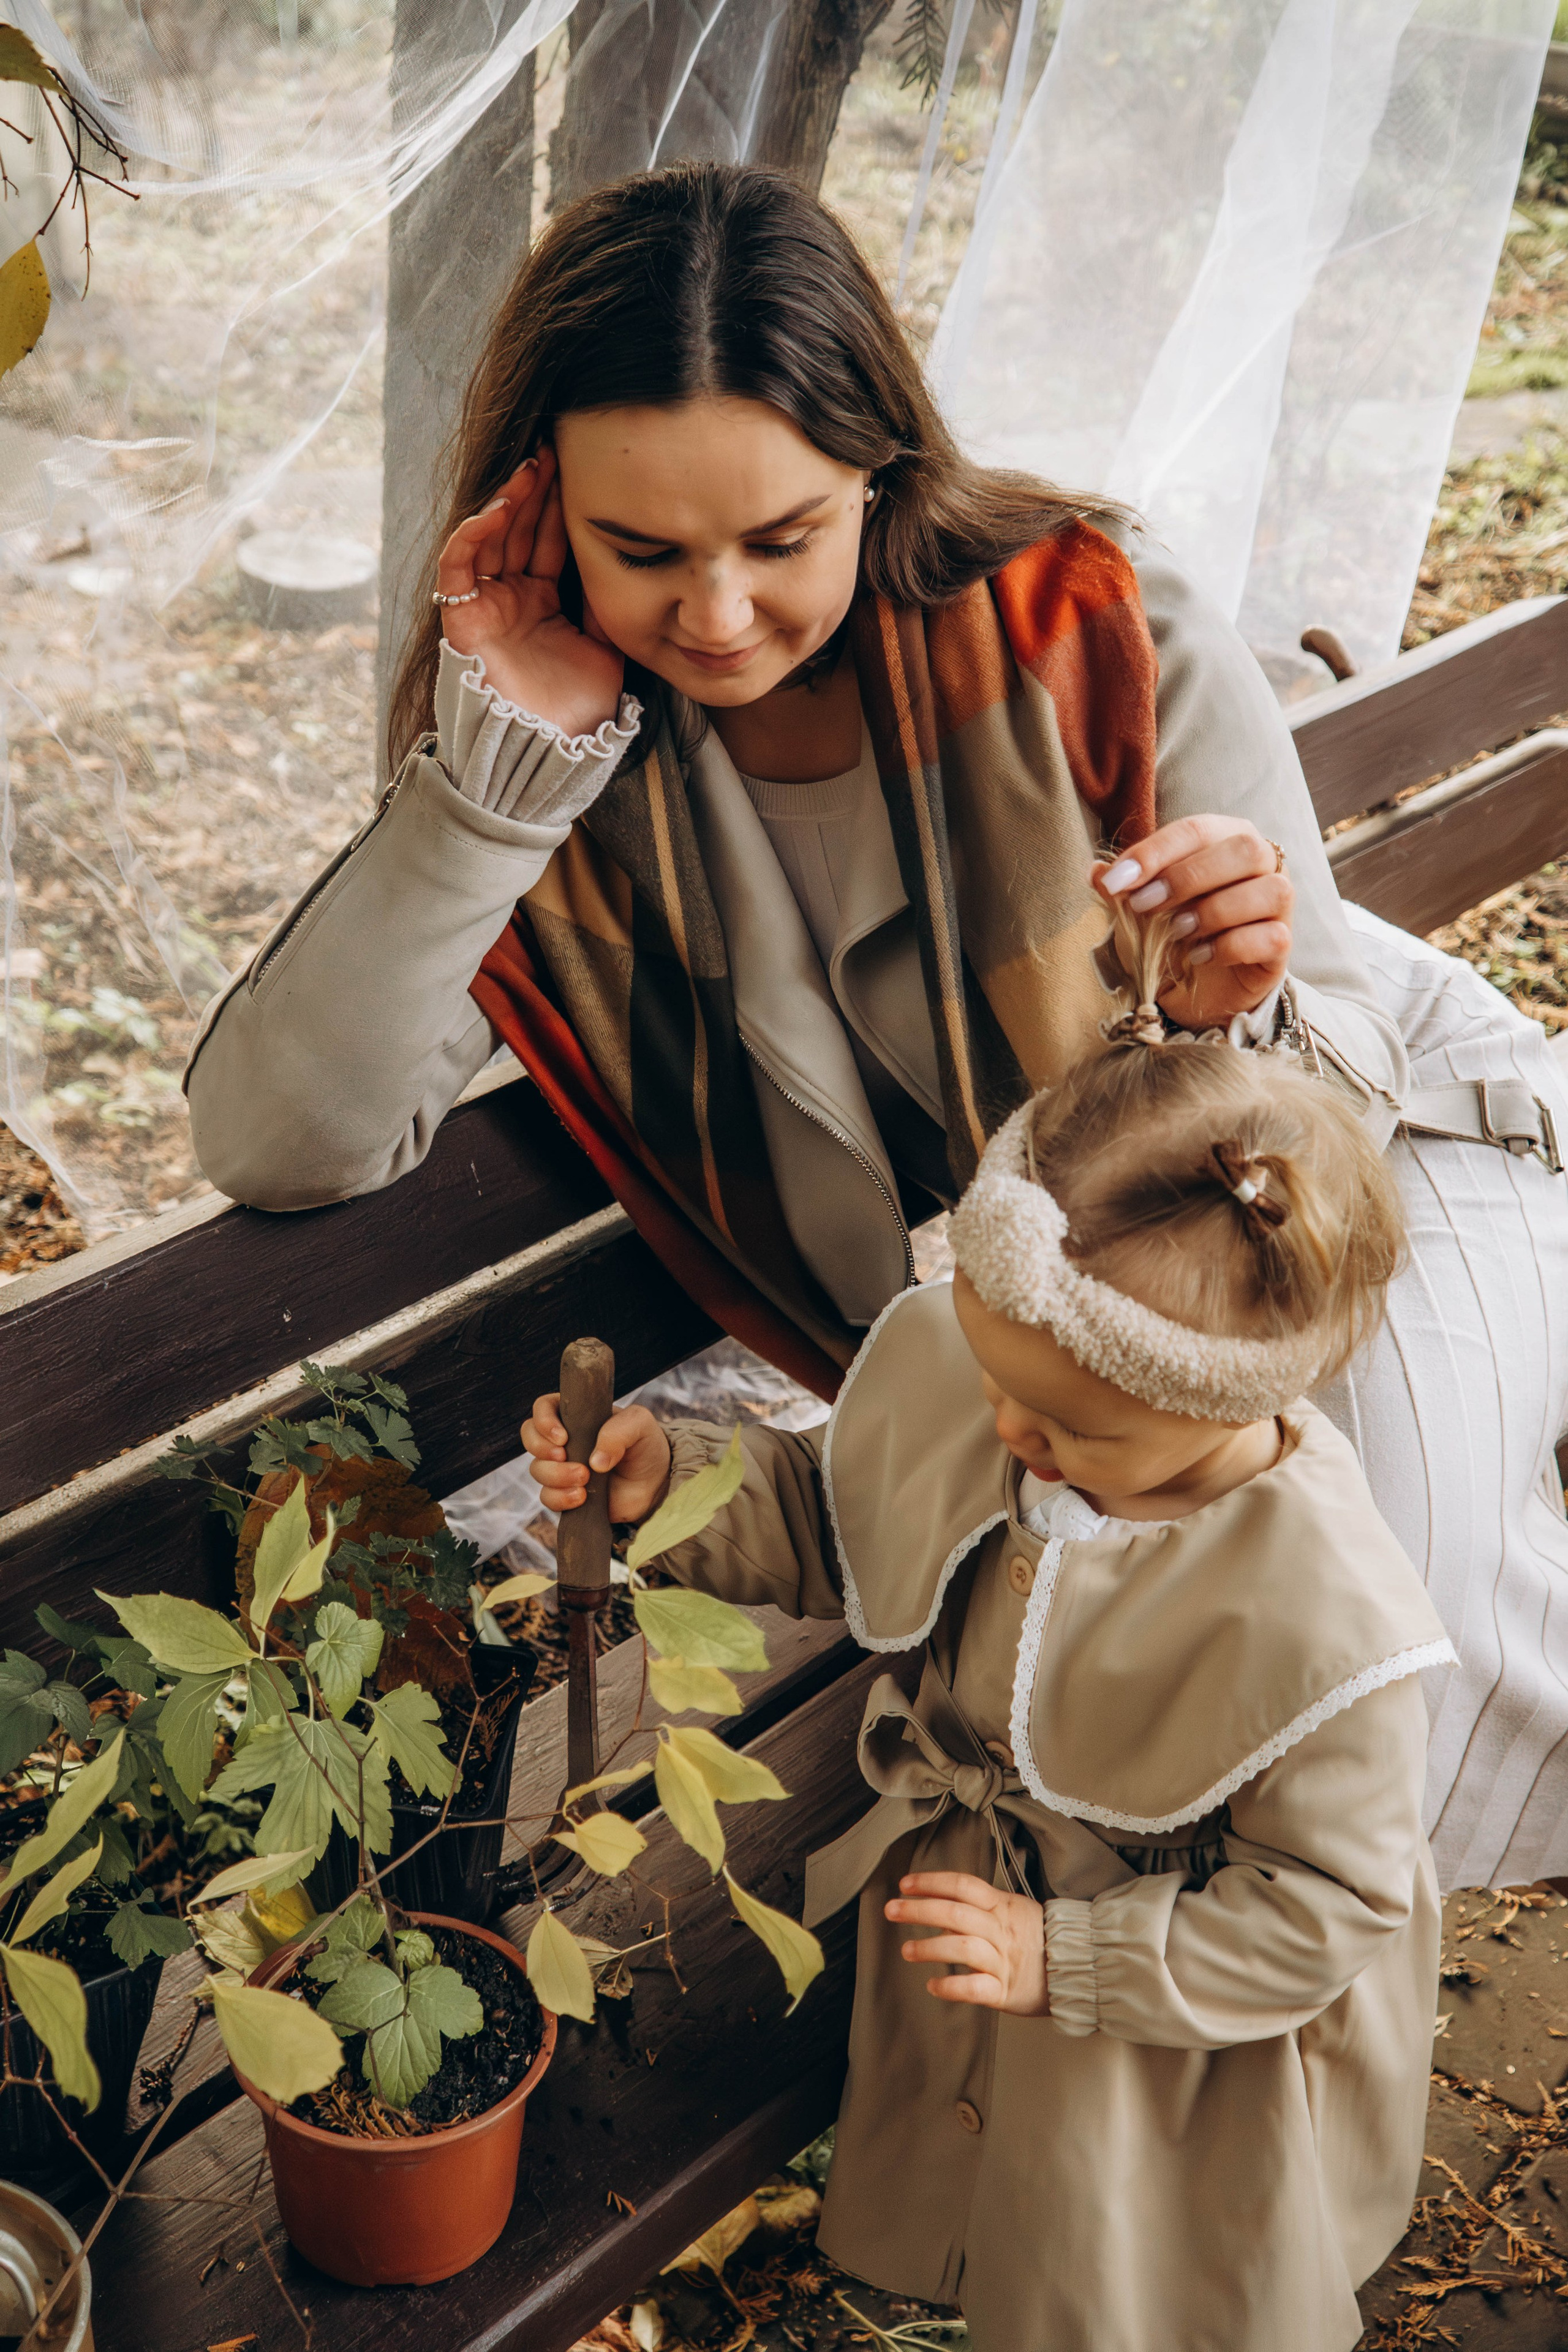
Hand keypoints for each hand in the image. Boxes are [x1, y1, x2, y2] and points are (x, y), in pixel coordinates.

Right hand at [436, 448, 624, 737]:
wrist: (548, 753)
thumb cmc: (577, 713)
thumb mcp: (606, 647)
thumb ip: (607, 603)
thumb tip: (625, 560)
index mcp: (543, 604)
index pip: (550, 542)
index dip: (563, 506)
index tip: (584, 469)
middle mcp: (512, 599)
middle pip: (521, 531)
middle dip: (538, 489)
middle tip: (559, 447)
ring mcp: (485, 606)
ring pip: (491, 537)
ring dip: (510, 500)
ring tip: (534, 465)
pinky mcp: (461, 617)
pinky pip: (460, 563)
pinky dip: (476, 532)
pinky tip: (502, 505)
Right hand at [521, 1396, 671, 1526]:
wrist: (655, 1484)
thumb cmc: (646, 1446)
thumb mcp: (641, 1425)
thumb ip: (619, 1431)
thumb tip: (594, 1461)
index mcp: (577, 1416)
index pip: (543, 1407)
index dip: (543, 1421)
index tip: (563, 1437)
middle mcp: (564, 1440)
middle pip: (530, 1437)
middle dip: (542, 1448)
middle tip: (565, 1455)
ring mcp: (562, 1468)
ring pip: (537, 1469)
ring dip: (557, 1476)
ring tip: (585, 1479)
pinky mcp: (566, 1493)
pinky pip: (547, 1497)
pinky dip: (560, 1498)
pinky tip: (582, 1497)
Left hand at [886, 1871, 1048, 2015]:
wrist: (1078, 1969)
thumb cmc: (1039, 1939)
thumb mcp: (1014, 1912)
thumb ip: (981, 1908)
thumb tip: (940, 1909)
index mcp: (1003, 1905)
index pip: (963, 1885)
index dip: (932, 1882)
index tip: (905, 1884)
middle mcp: (1001, 1930)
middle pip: (955, 1913)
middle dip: (919, 1910)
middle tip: (891, 1910)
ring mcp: (1003, 1960)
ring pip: (962, 1947)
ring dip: (929, 1947)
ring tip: (907, 1950)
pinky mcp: (1006, 1991)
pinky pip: (975, 1988)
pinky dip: (952, 1986)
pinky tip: (933, 1985)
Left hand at [1094, 816, 1292, 1027]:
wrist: (1194, 989)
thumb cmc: (1168, 935)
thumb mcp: (1137, 913)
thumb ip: (1122, 890)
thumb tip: (1096, 871)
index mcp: (1223, 839)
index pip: (1195, 830)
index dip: (1154, 852)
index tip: (1116, 881)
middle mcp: (1260, 863)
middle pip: (1244, 848)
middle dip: (1188, 876)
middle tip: (1145, 905)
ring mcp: (1278, 904)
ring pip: (1269, 889)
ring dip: (1214, 911)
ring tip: (1177, 932)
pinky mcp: (1283, 944)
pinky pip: (1273, 936)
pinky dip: (1231, 946)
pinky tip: (1199, 957)